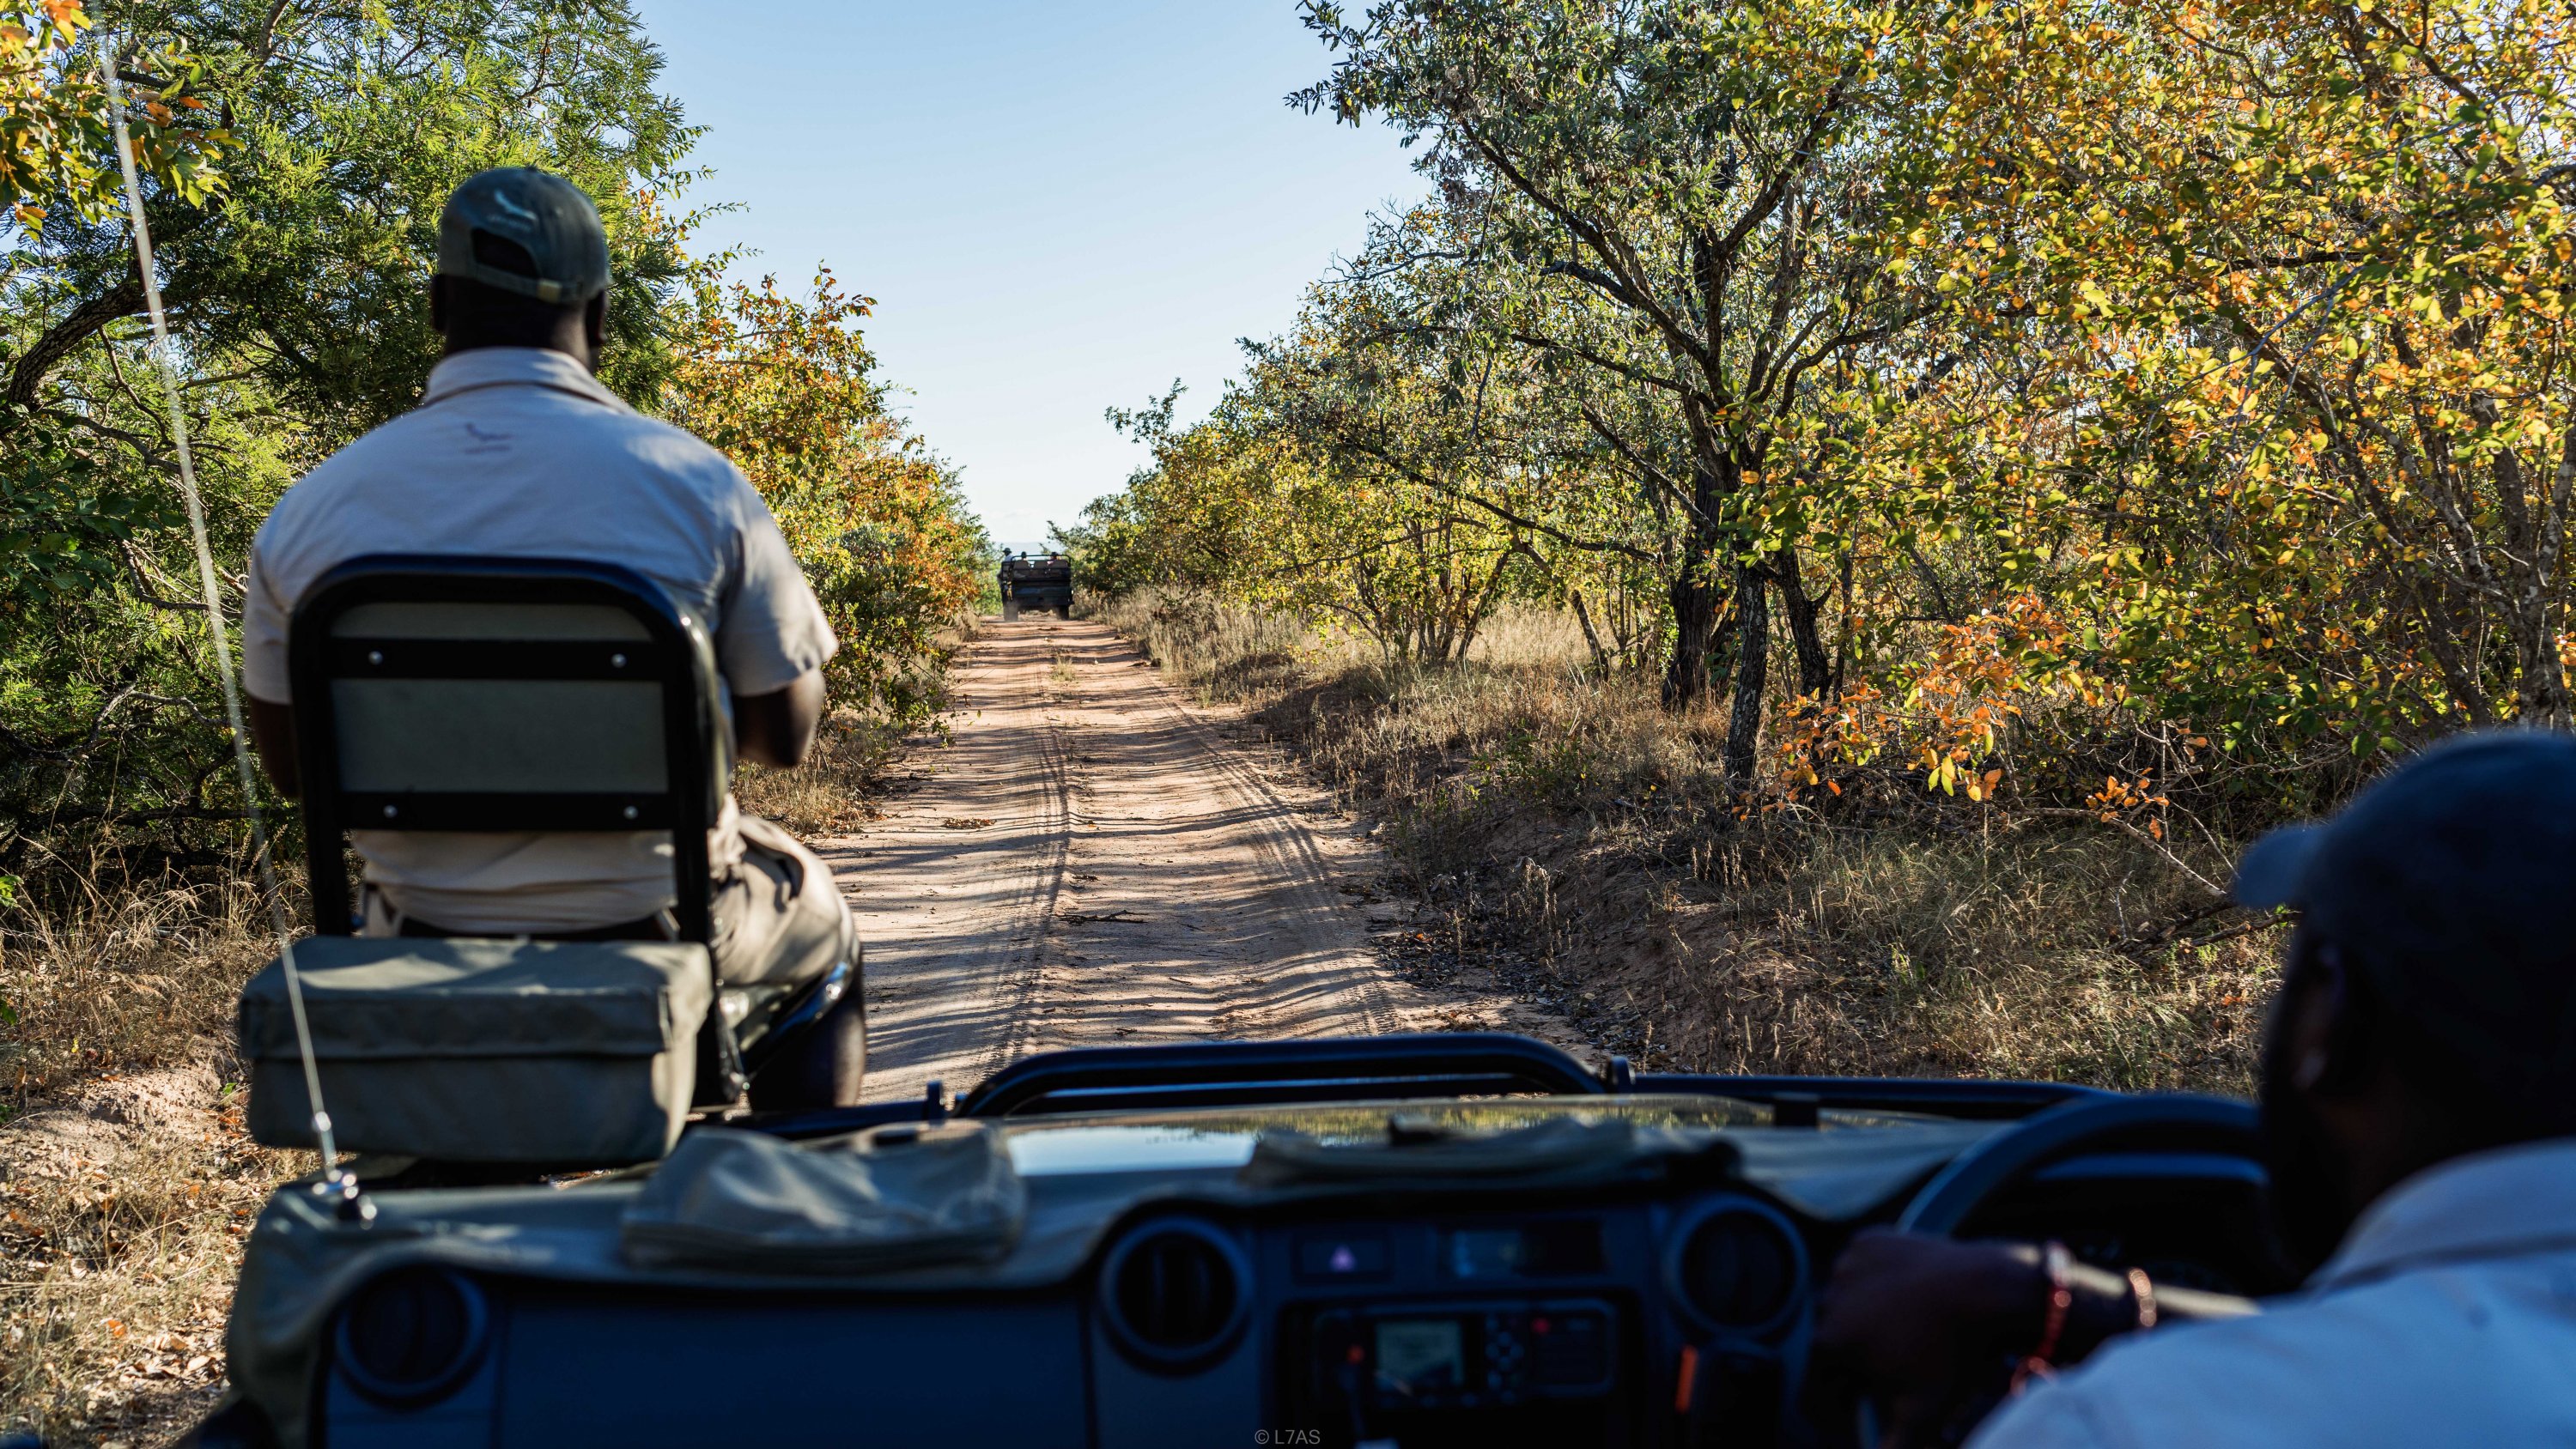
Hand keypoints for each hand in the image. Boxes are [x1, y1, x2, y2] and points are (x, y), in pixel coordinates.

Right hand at [1808, 1230, 2043, 1447]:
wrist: (1987, 1288)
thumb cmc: (1954, 1352)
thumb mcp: (1923, 1411)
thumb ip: (1894, 1445)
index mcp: (1829, 1340)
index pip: (1818, 1385)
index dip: (1836, 1411)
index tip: (1856, 1421)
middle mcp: (1827, 1297)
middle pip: (1830, 1345)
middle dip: (1851, 1368)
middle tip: (1885, 1381)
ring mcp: (1846, 1264)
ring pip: (1843, 1305)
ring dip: (1860, 1325)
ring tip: (1899, 1340)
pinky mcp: (1868, 1241)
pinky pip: (1861, 1271)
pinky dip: (1873, 1286)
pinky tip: (1902, 1301)